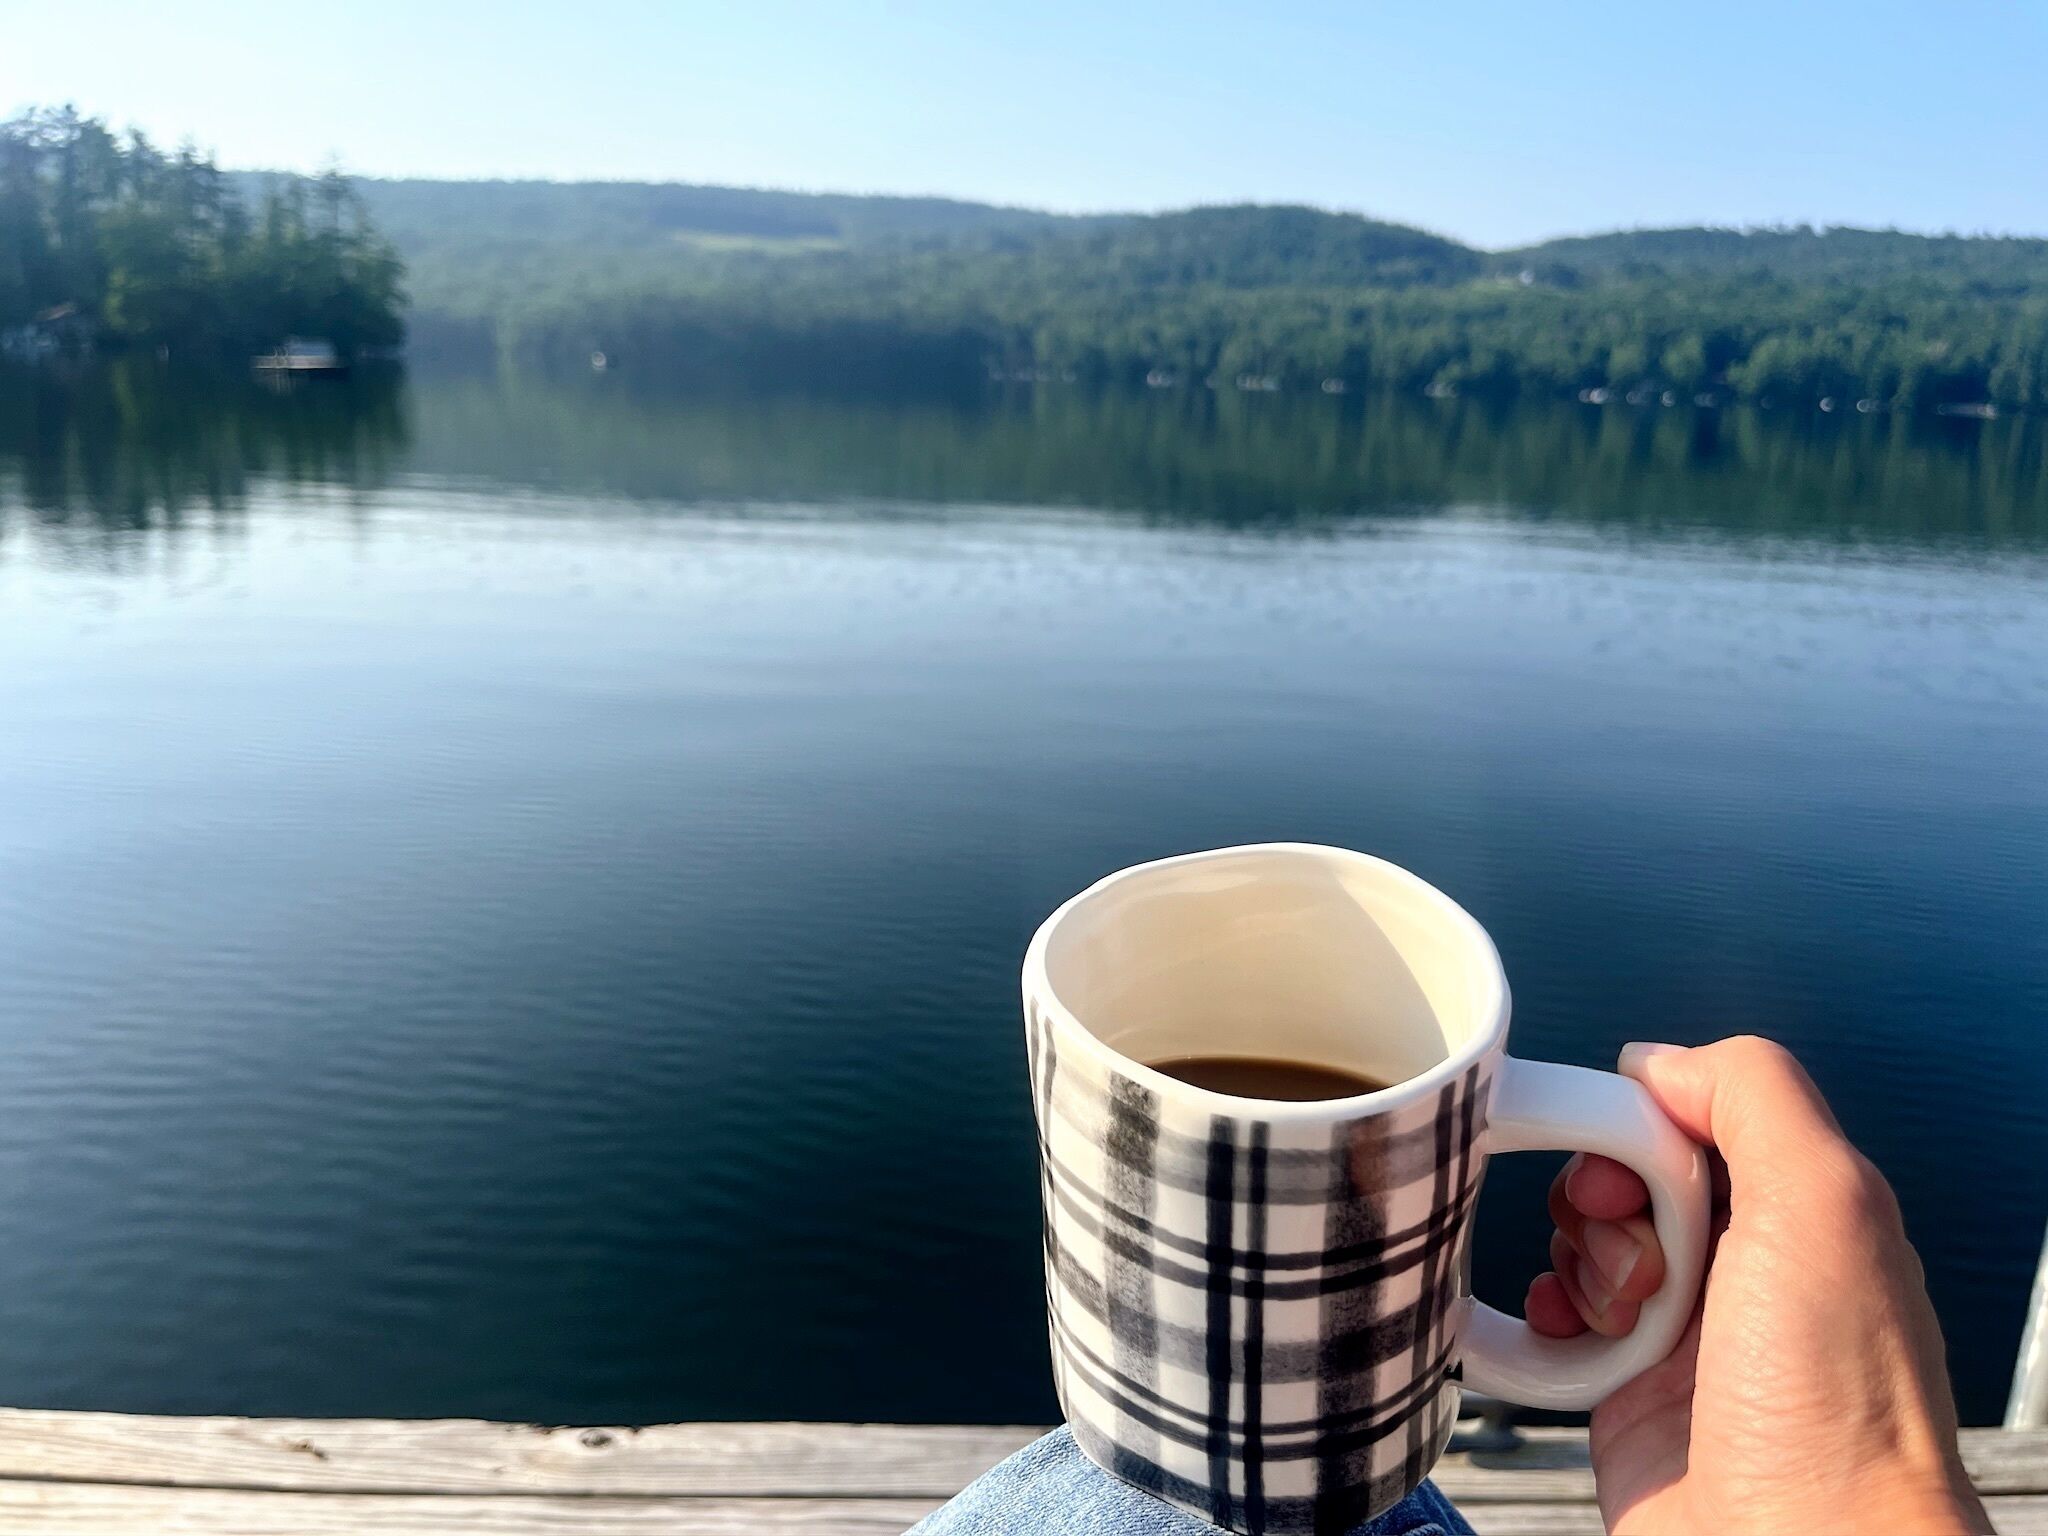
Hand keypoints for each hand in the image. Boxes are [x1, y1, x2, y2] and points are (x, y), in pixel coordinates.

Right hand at [1524, 1037, 1989, 1534]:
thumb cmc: (1832, 1411)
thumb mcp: (1825, 1204)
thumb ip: (1753, 1095)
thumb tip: (1658, 1061)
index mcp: (1802, 1215)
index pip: (1691, 1118)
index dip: (1640, 1124)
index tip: (1627, 1157)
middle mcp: (1745, 1271)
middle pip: (1625, 1174)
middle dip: (1602, 1195)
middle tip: (1634, 1252)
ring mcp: (1680, 1338)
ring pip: (1583, 1245)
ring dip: (1577, 1264)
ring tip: (1618, 1317)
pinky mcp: (1622, 1398)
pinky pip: (1550, 1326)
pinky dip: (1535, 1318)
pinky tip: (1559, 1331)